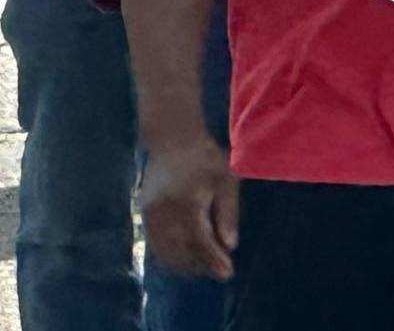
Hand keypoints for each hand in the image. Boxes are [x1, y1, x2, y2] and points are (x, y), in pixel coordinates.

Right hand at [140, 138, 236, 280]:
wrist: (172, 142)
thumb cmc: (206, 159)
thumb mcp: (226, 180)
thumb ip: (227, 213)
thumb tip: (230, 245)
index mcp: (187, 202)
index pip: (200, 240)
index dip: (213, 259)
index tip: (228, 272)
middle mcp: (164, 213)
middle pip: (181, 250)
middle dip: (201, 266)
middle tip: (220, 272)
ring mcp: (150, 215)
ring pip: (165, 251)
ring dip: (185, 265)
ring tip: (205, 269)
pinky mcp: (143, 216)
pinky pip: (155, 244)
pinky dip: (169, 256)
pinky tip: (185, 259)